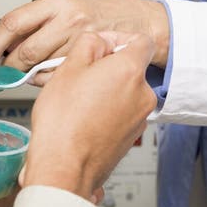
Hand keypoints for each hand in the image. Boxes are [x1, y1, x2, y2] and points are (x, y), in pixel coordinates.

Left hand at [0, 0, 169, 72]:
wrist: (142, 24)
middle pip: (24, 51)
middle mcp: (67, 19)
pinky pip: (57, 77)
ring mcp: (80, 41)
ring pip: (39, 67)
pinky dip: (48, 81)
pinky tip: (53, 76)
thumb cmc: (106, 14)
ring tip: (33, 73)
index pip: (13, 22)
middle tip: (4, 72)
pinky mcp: (89, 60)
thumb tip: (7, 46)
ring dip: (29, 76)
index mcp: (57, 2)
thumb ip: (40, 22)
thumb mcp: (70, 6)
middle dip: (10, 67)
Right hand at [22, 30, 156, 198]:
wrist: (64, 168)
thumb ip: (89, 43)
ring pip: (126, 91)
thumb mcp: (68, 67)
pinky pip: (123, 112)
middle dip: (109, 67)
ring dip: (107, 89)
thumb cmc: (63, 122)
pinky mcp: (132, 136)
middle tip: (81, 75)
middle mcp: (143, 94)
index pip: (142, 41)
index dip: (119, 38)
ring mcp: (140, 117)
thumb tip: (99, 41)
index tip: (101, 46)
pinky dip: (108, 110)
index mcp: (130, 71)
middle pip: (132, 67)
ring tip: (78, 100)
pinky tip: (84, 117)